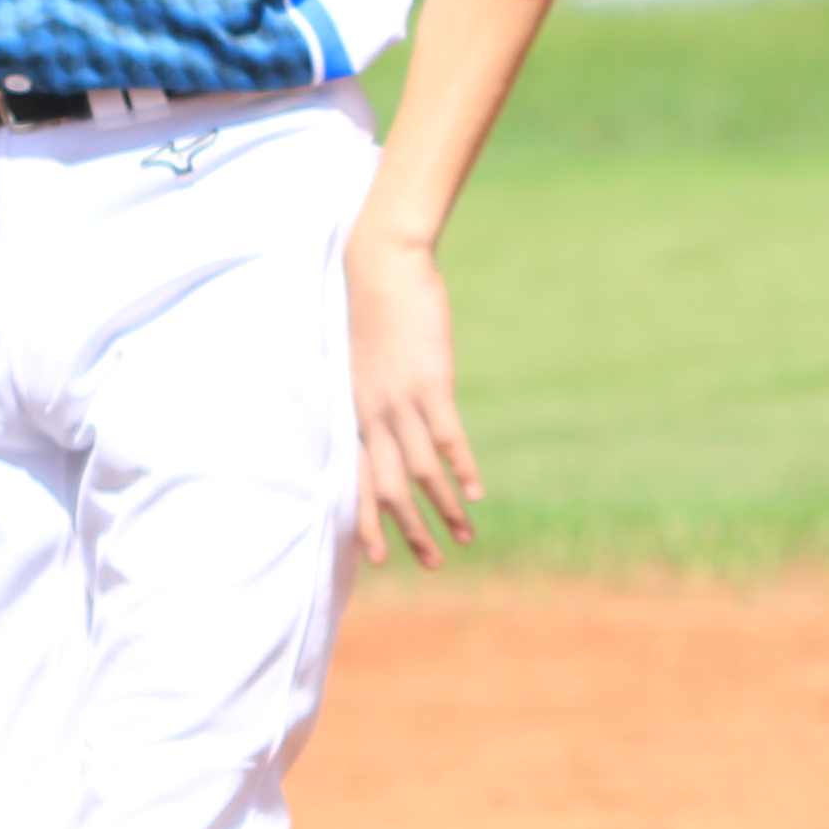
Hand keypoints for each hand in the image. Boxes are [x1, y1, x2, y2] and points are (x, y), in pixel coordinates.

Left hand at [347, 231, 479, 566]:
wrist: (379, 264)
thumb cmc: (371, 306)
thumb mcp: (363, 358)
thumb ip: (372, 391)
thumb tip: (386, 412)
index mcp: (354, 410)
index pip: (357, 479)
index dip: (367, 520)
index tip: (376, 558)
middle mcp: (372, 413)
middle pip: (389, 487)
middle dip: (408, 531)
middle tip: (430, 564)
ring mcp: (400, 400)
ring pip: (420, 471)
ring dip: (443, 510)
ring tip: (463, 537)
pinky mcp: (430, 383)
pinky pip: (447, 438)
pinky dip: (461, 470)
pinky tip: (475, 494)